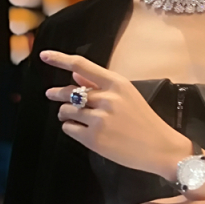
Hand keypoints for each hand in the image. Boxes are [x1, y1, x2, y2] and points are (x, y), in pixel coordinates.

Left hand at [40, 50, 178, 172]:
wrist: (160, 148)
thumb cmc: (145, 121)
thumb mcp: (127, 95)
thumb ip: (100, 84)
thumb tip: (75, 74)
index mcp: (117, 83)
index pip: (81, 65)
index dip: (59, 59)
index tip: (44, 56)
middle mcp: (107, 98)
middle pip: (69, 91)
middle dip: (56, 93)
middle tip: (50, 94)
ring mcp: (99, 119)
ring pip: (66, 111)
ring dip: (65, 114)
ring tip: (71, 117)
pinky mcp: (94, 139)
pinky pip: (69, 129)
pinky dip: (70, 128)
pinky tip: (80, 130)